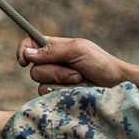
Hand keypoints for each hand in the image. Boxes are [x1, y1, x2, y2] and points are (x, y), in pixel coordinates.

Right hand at [17, 36, 133, 91]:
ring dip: (62, 81)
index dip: (23, 50)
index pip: (30, 44)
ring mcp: (56, 79)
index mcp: (56, 46)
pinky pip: (47, 94)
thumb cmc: (101, 64)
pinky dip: (63, 92)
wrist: (115, 85)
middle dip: (55, 71)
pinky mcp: (58, 94)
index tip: (23, 60)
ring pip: (40, 82)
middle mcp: (53, 62)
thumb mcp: (77, 51)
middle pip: (34, 68)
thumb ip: (51, 51)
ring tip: (81, 80)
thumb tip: (27, 53)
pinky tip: (78, 90)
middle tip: (77, 71)